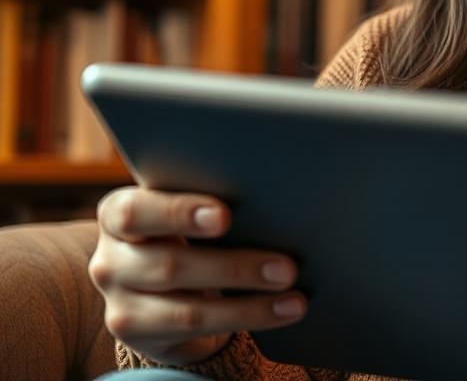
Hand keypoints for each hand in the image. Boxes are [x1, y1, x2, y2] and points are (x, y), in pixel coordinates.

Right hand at [90, 186, 307, 364]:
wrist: (154, 283)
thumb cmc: (182, 229)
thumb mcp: (184, 211)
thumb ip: (208, 201)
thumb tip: (273, 197)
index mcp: (117, 212)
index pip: (135, 212)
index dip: (179, 213)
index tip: (225, 217)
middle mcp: (110, 258)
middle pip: (170, 265)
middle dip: (235, 267)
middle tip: (287, 266)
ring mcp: (119, 300)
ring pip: (187, 308)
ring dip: (249, 302)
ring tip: (292, 291)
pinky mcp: (137, 333)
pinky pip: (196, 330)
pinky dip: (249, 317)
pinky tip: (284, 309)